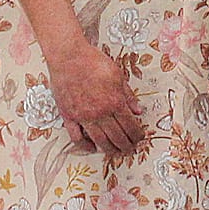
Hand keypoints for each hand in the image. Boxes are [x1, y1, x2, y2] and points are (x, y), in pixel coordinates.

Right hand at [47, 41, 144, 155]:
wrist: (68, 56)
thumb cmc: (93, 61)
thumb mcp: (118, 75)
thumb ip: (128, 95)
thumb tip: (138, 111)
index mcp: (114, 102)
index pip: (130, 126)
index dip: (137, 135)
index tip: (140, 138)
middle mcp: (99, 112)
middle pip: (117, 137)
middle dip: (126, 146)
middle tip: (130, 149)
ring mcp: (83, 116)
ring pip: (99, 141)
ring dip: (109, 150)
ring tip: (116, 153)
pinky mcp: (68, 116)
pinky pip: (76, 137)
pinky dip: (84, 145)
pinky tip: (91, 147)